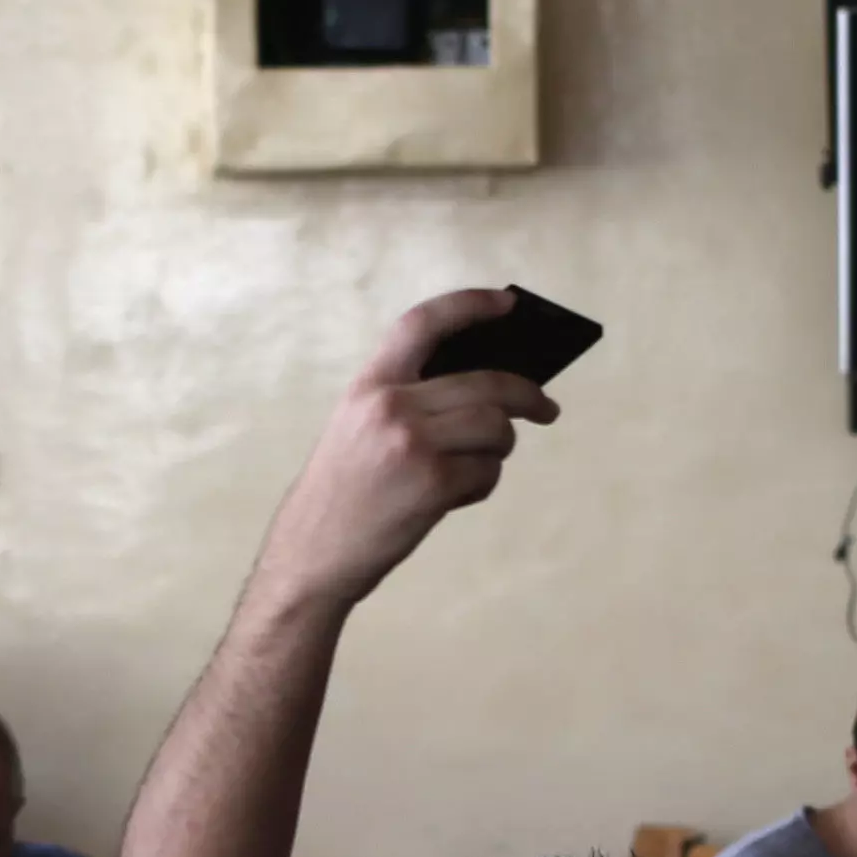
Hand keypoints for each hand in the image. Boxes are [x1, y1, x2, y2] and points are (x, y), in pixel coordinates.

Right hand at [251, 292, 557, 612]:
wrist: (310, 554)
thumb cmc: (342, 494)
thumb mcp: (358, 428)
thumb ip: (408, 400)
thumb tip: (487, 387)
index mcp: (369, 384)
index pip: (423, 323)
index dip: (470, 305)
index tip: (507, 303)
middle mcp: (390, 405)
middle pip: (486, 383)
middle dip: (528, 396)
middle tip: (547, 408)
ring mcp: (412, 443)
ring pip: (495, 427)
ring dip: (500, 448)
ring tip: (477, 466)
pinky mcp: (432, 484)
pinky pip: (487, 471)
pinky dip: (482, 483)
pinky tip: (457, 495)